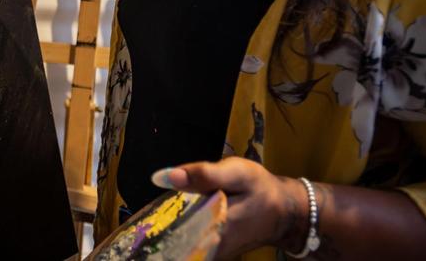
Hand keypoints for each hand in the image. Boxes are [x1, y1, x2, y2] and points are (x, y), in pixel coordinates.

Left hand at [152, 158, 307, 258]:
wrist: (285, 211)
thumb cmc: (260, 188)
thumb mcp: (235, 173)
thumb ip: (201, 175)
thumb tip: (160, 176)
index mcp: (216, 228)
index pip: (173, 239)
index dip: (154, 233)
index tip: (139, 231)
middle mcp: (214, 248)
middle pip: (174, 244)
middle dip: (159, 234)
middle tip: (146, 225)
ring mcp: (215, 253)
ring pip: (181, 247)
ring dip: (168, 235)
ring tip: (156, 224)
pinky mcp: (216, 251)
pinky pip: (190, 246)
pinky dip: (180, 235)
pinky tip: (173, 223)